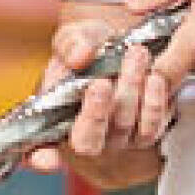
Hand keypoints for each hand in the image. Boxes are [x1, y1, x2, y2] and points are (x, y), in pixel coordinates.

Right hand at [25, 17, 170, 174]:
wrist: (125, 47)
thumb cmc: (91, 48)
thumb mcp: (74, 38)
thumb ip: (70, 45)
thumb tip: (80, 56)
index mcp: (55, 117)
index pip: (40, 151)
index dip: (42, 157)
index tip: (50, 157)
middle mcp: (85, 136)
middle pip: (88, 141)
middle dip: (95, 113)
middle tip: (102, 82)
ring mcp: (116, 139)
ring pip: (123, 128)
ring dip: (130, 91)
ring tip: (136, 55)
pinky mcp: (145, 132)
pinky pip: (152, 127)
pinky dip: (154, 102)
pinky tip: (154, 77)